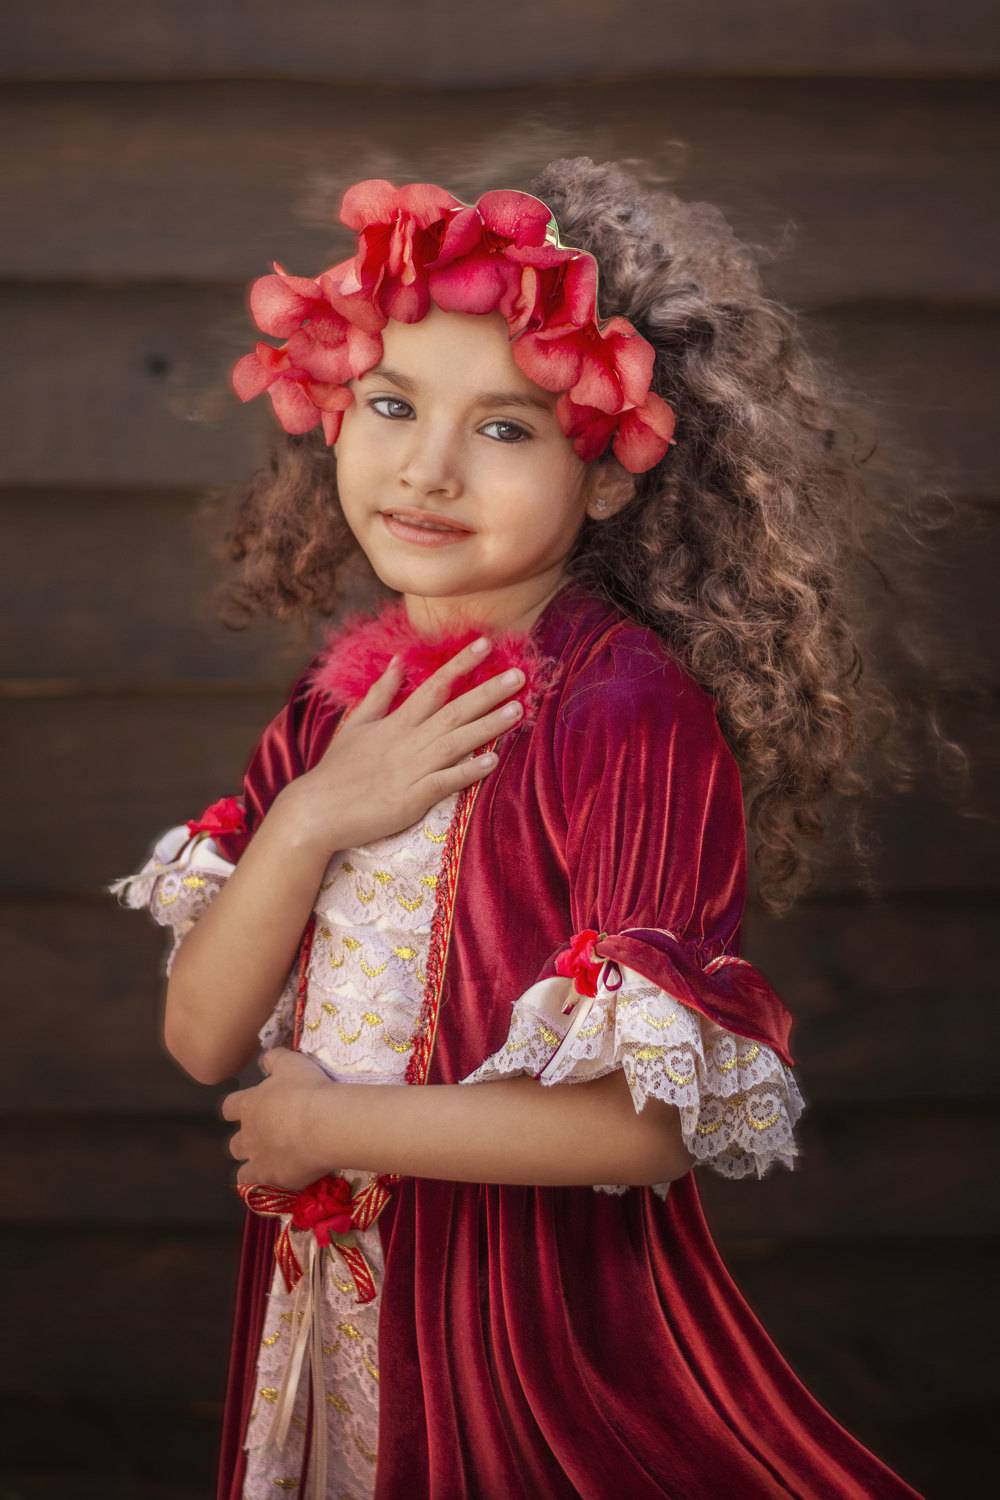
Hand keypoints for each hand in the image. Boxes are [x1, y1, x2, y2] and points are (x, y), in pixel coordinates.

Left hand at [220, 1047, 338, 1189]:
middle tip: (269, 1137)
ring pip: (242, 1171)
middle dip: (246, 1142)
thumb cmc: (306, 1089)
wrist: (324, 1124)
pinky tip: (284, 1179)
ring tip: (273, 1164)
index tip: (250, 1107)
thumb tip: (264, 1060)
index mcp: (249, 1105)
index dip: (237, 1108)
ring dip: (253, 1166)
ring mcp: (258, 1160)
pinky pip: (260, 1187)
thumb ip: (274, 1059)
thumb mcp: (291, 1063)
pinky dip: (268, 1184)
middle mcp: (248, 1135)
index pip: (229, 1108)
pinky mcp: (273, 1180)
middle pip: (235, 1144)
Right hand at [279, 636, 525, 853]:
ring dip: (488, 725)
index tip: (487, 644)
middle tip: (521, 674)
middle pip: (454, 710)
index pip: (434, 686)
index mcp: (396, 723)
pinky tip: (492, 761)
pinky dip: (468, 771)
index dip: (461, 664)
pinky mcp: (412, 798)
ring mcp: (411, 769)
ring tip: (518, 710)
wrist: (316, 811)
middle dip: (488, 691)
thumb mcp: (356, 725)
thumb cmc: (336, 770)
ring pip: (456, 742)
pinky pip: (445, 782)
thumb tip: (397, 661)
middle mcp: (408, 741)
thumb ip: (380, 693)